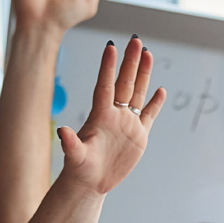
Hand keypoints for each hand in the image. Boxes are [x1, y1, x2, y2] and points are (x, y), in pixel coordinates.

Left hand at [58, 37, 164, 197]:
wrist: (91, 183)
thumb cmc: (79, 169)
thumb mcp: (75, 157)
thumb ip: (71, 144)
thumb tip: (63, 132)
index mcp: (99, 115)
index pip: (105, 85)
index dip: (107, 67)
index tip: (111, 46)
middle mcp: (114, 114)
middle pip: (124, 82)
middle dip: (130, 61)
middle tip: (135, 39)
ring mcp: (127, 123)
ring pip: (137, 93)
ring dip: (143, 74)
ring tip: (148, 53)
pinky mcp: (138, 136)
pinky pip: (148, 115)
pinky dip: (155, 103)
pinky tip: (160, 90)